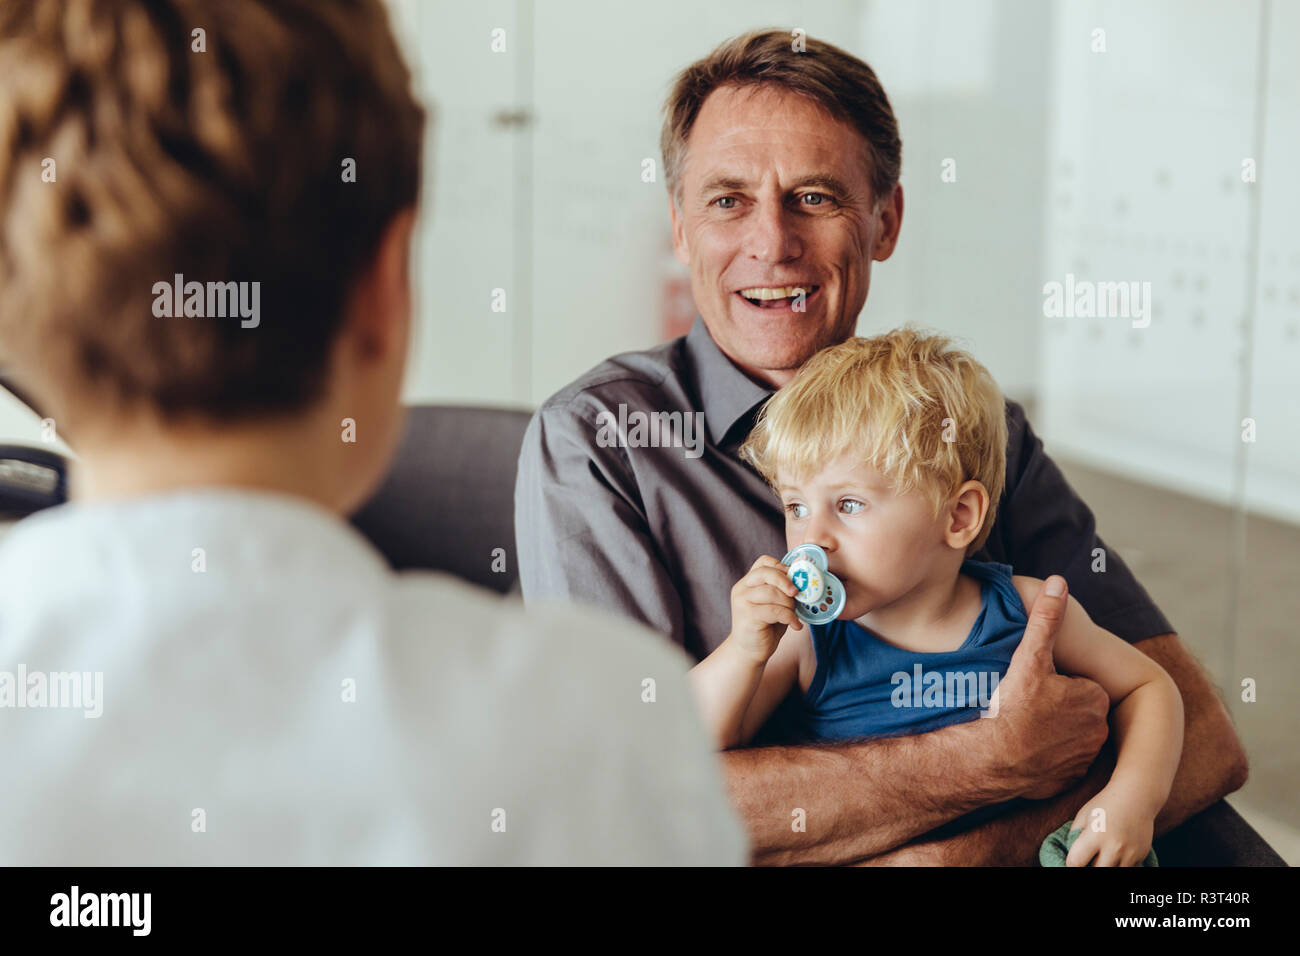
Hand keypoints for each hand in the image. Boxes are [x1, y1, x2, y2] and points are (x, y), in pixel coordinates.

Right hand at [727, 555, 803, 664]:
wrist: (749, 652)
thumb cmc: (765, 627)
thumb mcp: (776, 604)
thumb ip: (783, 591)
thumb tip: (804, 576)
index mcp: (748, 582)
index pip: (763, 562)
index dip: (781, 567)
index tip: (794, 579)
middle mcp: (742, 589)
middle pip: (765, 573)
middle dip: (786, 581)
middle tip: (797, 593)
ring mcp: (742, 602)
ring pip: (771, 592)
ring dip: (789, 604)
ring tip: (794, 615)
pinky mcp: (748, 616)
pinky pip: (774, 610)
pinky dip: (789, 617)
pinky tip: (795, 625)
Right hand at [986, 575, 1110, 799]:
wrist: (992, 758)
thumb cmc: (1013, 705)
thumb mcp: (1029, 656)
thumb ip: (1046, 619)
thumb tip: (1058, 581)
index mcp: (1094, 697)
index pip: (1080, 684)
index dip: (1056, 683)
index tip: (1035, 687)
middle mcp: (1097, 730)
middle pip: (1078, 710)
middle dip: (1059, 707)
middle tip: (1028, 705)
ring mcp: (1084, 758)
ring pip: (1072, 736)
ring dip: (1055, 731)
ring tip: (1026, 726)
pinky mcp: (1069, 779)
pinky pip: (1063, 762)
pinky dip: (1050, 757)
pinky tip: (1028, 749)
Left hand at [1065, 786, 1154, 865]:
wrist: (1136, 796)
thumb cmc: (1106, 804)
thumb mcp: (1083, 816)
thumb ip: (1074, 837)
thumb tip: (1072, 856)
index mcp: (1095, 835)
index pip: (1076, 862)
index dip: (1072, 863)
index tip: (1073, 860)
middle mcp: (1114, 847)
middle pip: (1096, 872)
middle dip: (1090, 866)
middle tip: (1089, 857)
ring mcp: (1130, 853)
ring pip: (1113, 872)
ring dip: (1106, 866)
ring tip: (1104, 854)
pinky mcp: (1141, 856)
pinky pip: (1126, 868)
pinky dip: (1120, 863)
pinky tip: (1118, 850)